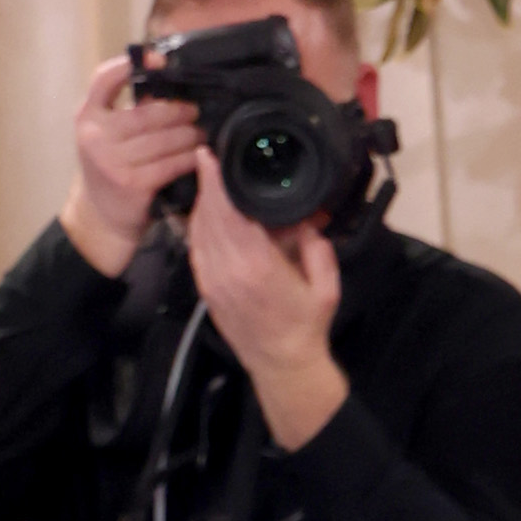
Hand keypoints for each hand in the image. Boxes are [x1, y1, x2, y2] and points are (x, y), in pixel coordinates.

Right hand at [59, 51, 205, 279]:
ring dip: (189, 133)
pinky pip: (171, 164)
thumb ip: (122, 110)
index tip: (158, 59)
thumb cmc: (110, 168)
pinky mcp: (132, 184)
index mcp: (86, 116)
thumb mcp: (104, 135)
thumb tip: (165, 84)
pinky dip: (189, 157)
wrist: (101, 217)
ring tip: (203, 130)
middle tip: (196, 108)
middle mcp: (96, 136)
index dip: (130, 65)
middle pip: (146, 112)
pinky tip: (200, 153)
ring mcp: (113, 161)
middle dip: (177, 109)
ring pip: (163, 139)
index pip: (104, 79)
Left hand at [184, 156, 347, 448]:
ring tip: (209, 183)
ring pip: (196, 228)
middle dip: (205, 183)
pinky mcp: (205, 289)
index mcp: (257, 265)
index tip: (209, 154)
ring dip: (201, 203)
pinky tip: (208, 215)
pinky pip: (196, 247)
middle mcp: (228, 270)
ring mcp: (212, 280)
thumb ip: (315, 246)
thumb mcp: (325, 285)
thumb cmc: (306, 327)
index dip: (215, 179)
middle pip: (206, 214)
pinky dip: (199, 226)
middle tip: (207, 158)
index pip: (227, 210)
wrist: (282, 366)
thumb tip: (305, 218)